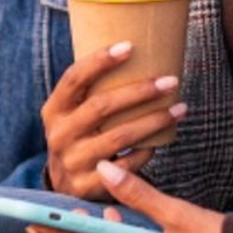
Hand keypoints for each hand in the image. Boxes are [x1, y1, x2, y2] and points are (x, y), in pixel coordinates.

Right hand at [41, 41, 184, 199]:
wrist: (65, 185)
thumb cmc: (80, 136)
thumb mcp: (72, 114)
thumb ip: (91, 91)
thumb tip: (134, 50)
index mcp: (54, 110)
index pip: (74, 78)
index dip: (99, 61)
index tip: (129, 46)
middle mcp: (59, 135)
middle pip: (101, 106)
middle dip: (139, 92)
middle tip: (170, 81)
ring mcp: (72, 162)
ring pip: (119, 136)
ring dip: (153, 121)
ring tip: (179, 108)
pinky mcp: (88, 186)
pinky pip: (126, 165)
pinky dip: (146, 151)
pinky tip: (163, 140)